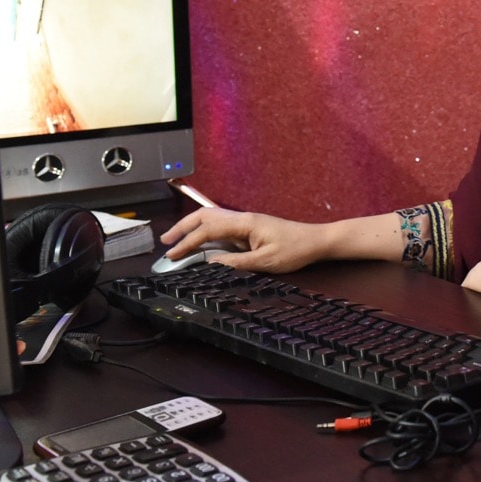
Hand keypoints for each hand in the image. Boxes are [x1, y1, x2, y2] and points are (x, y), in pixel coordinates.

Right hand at [159, 207, 328, 274]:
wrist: (315, 241)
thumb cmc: (295, 250)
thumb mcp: (265, 262)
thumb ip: (236, 263)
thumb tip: (210, 264)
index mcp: (244, 223)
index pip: (208, 230)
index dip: (187, 242)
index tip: (173, 255)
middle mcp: (241, 218)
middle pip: (204, 217)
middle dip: (182, 228)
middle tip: (165, 242)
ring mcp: (245, 222)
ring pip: (211, 219)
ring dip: (192, 228)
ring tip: (176, 240)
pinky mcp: (248, 229)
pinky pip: (221, 227)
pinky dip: (205, 232)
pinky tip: (199, 243)